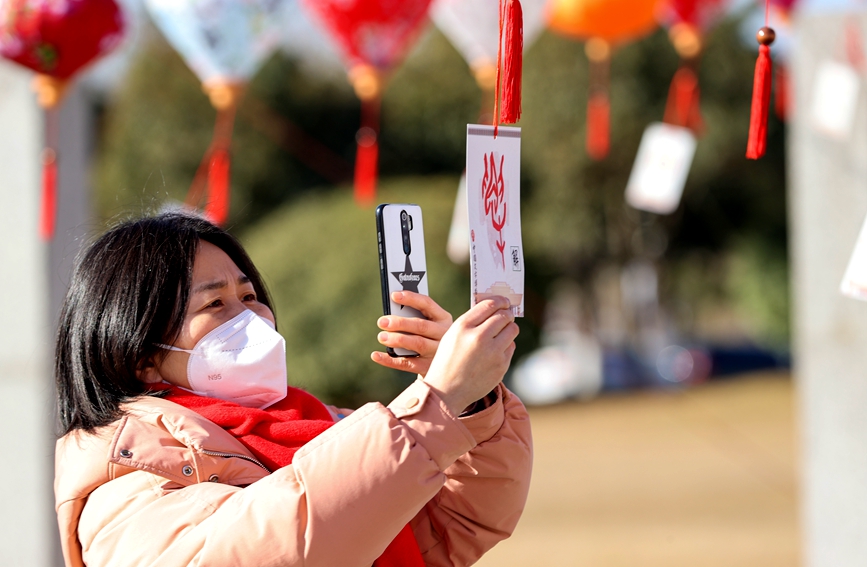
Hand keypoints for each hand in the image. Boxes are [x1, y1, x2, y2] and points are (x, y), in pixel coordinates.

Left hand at [370, 291, 452, 375]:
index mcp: (443, 318)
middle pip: (422, 326)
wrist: (442, 365)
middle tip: (382, 321)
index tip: (393, 295)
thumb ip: (413, 316)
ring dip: (398, 340)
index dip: (411, 298)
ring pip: (418, 344)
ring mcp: (437, 353)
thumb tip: (390, 313)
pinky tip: (376, 355)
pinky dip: (390, 360)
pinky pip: (407, 363)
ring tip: (381, 337)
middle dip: (401, 323)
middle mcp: (444, 334)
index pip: (427, 304)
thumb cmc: (428, 337)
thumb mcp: (427, 324)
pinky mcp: (428, 368)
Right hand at [422, 296, 518, 415]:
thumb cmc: (448, 360)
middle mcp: (479, 337)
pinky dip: (506, 345)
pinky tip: (495, 350)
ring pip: (512, 329)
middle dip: (506, 314)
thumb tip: (494, 308)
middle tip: (505, 316)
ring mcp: (492, 352)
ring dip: (509, 328)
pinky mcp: (501, 365)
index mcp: (463, 326)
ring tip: (501, 332)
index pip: (490, 305)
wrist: (447, 391)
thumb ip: (471, 321)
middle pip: (504, 316)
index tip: (504, 301)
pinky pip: (511, 346)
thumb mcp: (452, 335)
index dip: (500, 301)